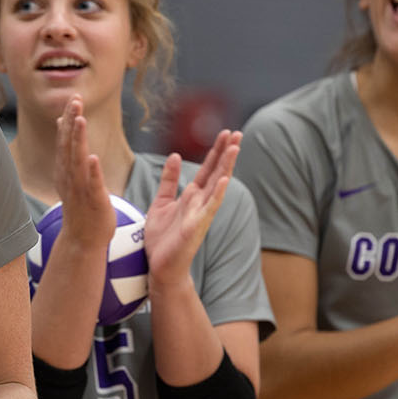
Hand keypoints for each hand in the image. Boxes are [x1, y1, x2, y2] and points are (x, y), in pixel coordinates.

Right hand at [52, 96, 112, 249]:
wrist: (82, 238)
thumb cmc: (80, 205)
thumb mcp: (71, 173)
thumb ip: (68, 148)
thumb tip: (64, 121)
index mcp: (65, 169)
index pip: (65, 139)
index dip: (69, 118)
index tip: (73, 98)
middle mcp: (70, 176)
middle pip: (69, 144)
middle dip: (72, 122)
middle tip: (75, 100)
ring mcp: (80, 188)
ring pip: (78, 160)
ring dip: (78, 140)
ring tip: (80, 120)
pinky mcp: (94, 201)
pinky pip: (92, 184)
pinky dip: (92, 171)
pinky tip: (93, 157)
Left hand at [143, 130, 240, 287]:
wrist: (160, 267)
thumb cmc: (162, 238)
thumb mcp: (162, 202)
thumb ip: (169, 180)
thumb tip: (176, 155)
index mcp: (192, 196)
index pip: (208, 168)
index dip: (216, 150)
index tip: (225, 132)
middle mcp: (200, 203)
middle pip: (216, 172)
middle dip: (225, 152)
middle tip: (237, 132)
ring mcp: (201, 214)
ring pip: (216, 186)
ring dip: (226, 167)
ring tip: (235, 148)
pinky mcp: (196, 227)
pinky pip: (208, 208)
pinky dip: (216, 194)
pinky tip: (224, 181)